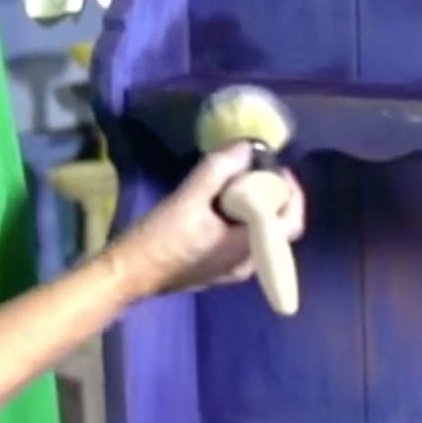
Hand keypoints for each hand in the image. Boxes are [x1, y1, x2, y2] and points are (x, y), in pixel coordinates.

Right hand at [107, 142, 305, 301]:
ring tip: (239, 186)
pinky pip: (244, 244)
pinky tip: (222, 208)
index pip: (292, 222)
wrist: (129, 275)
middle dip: (273, 198)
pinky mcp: (219, 272)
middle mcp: (248, 264)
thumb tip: (246, 147)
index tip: (277, 170)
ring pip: (260, 236)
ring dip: (257, 210)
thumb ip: (220, 169)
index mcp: (248, 248)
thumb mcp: (188, 197)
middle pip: (278, 228)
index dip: (292, 193)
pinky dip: (242, 223)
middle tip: (257, 174)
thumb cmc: (159, 239)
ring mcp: (234, 271)